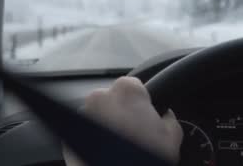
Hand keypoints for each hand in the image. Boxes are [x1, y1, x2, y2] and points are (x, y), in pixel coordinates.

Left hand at [63, 76, 182, 165]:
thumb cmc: (144, 157)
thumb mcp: (172, 137)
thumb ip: (169, 118)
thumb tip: (166, 116)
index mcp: (127, 89)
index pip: (135, 86)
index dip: (142, 103)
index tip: (146, 119)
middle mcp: (101, 95)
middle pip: (114, 99)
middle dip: (122, 113)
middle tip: (133, 135)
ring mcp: (82, 114)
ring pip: (98, 114)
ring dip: (106, 124)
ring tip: (118, 146)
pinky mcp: (70, 132)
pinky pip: (85, 131)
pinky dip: (93, 138)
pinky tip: (105, 152)